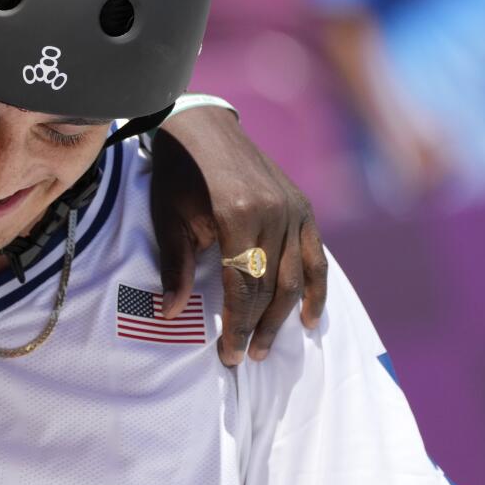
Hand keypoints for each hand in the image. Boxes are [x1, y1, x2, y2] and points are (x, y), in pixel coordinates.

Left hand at [149, 107, 326, 365]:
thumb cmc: (177, 173)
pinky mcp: (303, 205)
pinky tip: (309, 317)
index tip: (227, 355)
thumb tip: (171, 315)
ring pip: (296, 276)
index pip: (244, 287)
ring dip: (284, 316)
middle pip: (272, 287)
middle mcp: (273, 213)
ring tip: (266, 347)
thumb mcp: (168, 218)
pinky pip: (315, 255)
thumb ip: (175, 267)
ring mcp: (293, 208)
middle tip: (244, 357)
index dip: (237, 325)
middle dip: (258, 327)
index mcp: (237, 216)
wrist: (201, 126)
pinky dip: (316, 288)